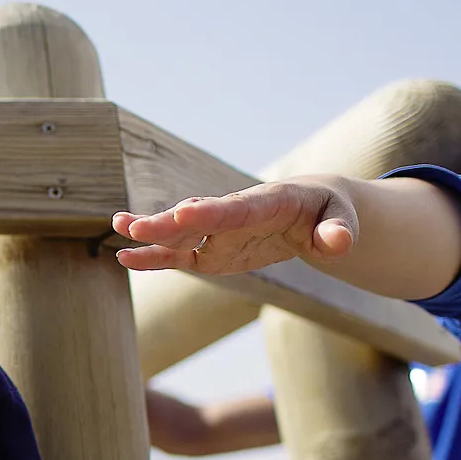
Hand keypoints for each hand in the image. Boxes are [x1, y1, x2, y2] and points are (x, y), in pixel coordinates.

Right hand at [113, 176, 357, 274]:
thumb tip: (337, 243)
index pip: (236, 208)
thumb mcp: (342, 220)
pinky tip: (127, 257)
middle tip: (133, 227)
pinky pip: (179, 256)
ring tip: (119, 228)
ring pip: (180, 233)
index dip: (210, 213)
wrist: (311, 209)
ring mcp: (219, 232)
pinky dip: (154, 256)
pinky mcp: (211, 251)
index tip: (183, 214)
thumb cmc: (328, 213)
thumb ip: (338, 231)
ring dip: (150, 231)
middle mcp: (235, 214)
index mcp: (268, 203)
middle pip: (197, 218)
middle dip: (166, 223)